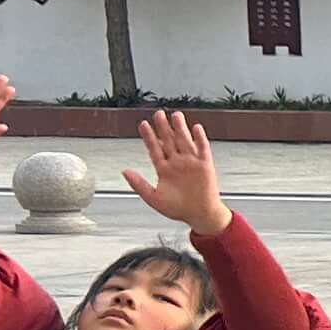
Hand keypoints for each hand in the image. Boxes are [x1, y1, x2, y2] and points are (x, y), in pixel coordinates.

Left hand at [123, 110, 230, 238]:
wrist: (200, 216)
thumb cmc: (178, 209)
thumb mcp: (153, 198)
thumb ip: (138, 184)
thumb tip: (125, 171)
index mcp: (164, 169)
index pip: (155, 148)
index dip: (149, 136)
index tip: (143, 124)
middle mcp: (177, 163)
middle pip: (169, 140)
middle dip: (163, 127)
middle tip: (158, 113)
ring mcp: (191, 163)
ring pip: (184, 141)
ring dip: (180, 128)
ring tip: (175, 115)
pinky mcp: (205, 166)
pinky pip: (203, 149)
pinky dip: (200, 138)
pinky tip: (196, 128)